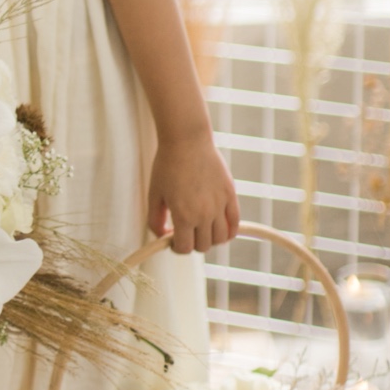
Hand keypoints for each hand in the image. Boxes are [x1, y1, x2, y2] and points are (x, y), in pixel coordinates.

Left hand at [147, 130, 238, 255]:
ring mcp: (220, 205)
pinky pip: (235, 224)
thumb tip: (164, 236)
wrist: (187, 140)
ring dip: (210, 238)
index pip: (185, 248)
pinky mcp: (231, 195)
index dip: (176, 247)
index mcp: (183, 215)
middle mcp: (204, 214)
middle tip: (186, 231)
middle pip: (203, 246)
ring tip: (201, 227)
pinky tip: (219, 226)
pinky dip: (229, 231)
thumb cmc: (167, 165)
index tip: (173, 238)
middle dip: (192, 242)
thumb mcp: (153, 194)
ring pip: (221, 239)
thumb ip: (155, 220)